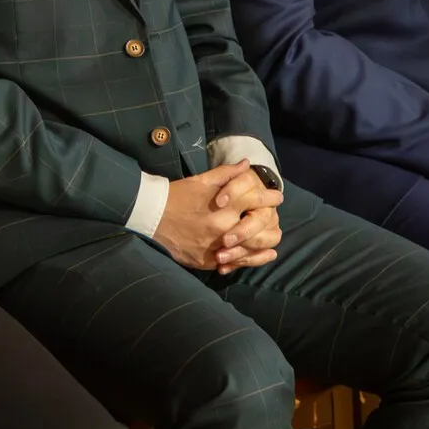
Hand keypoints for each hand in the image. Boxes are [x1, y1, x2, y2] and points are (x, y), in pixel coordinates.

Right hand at [153, 162, 282, 270]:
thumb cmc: (177, 195)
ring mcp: (217, 246)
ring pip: (252, 249)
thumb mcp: (201, 180)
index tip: (276, 197)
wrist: (152, 216)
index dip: (270, 197)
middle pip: (261, 228)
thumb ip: (227, 173)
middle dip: (272, 221)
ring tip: (273, 240)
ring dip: (265, 245)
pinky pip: (235, 263)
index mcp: (225, 205)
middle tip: (275, 218)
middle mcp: (224, 227)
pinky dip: (249, 260)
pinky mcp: (208, 260)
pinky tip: (259, 256)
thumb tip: (246, 165)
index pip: (257, 200)